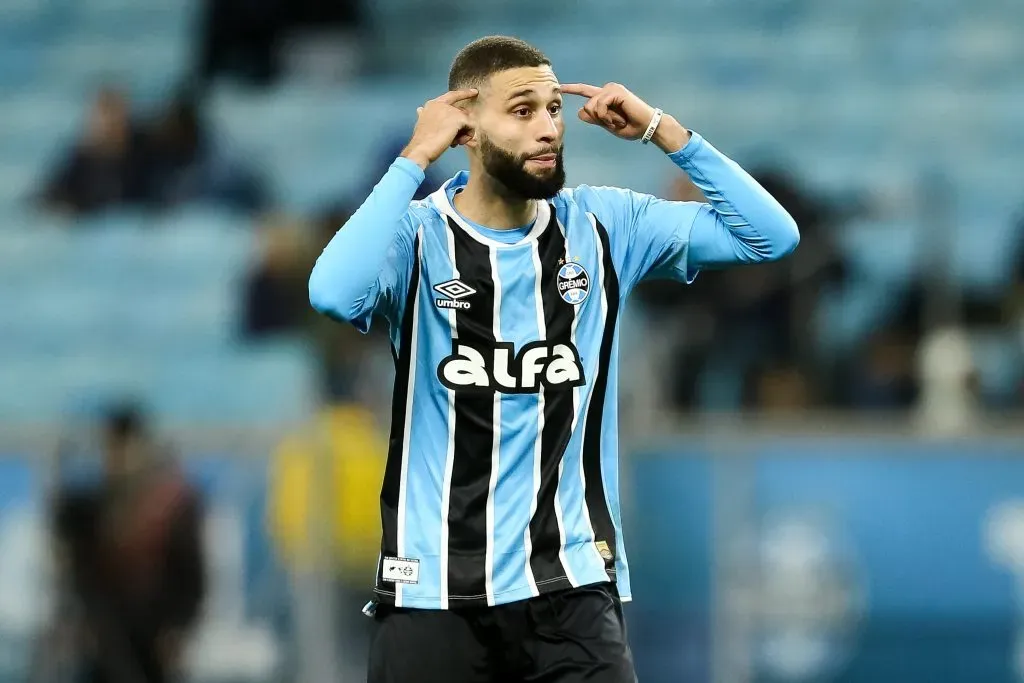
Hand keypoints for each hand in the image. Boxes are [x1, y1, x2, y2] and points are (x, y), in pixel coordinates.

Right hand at [401, 89, 477, 169]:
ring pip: (467, 120)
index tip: (474, 91)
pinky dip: (467, 136)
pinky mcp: (458, 118)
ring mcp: (451, 110)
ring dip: (463, 134)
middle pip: (462, 112)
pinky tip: (458, 143)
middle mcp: (442, 104)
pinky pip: (471, 126)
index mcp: (432, 104)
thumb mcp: (422, 123)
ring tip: (454, 143)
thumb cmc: (422, 141)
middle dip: (462, 127)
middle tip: (456, 140)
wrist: (421, 149)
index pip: (452, 96)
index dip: (463, 94)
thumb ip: (424, 114)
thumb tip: (419, 109)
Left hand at [561, 82, 689, 151]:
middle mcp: (607, 90)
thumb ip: (594, 118)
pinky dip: (606, 116)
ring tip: (617, 121)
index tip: (560, 87)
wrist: (646, 127)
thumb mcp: (607, 125)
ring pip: (591, 106)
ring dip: (603, 119)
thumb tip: (579, 111)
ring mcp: (611, 89)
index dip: (572, 89)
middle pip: (586, 106)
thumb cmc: (630, 127)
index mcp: (604, 97)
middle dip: (598, 120)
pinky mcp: (615, 91)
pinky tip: (618, 119)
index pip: (584, 91)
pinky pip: (599, 106)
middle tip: (614, 123)